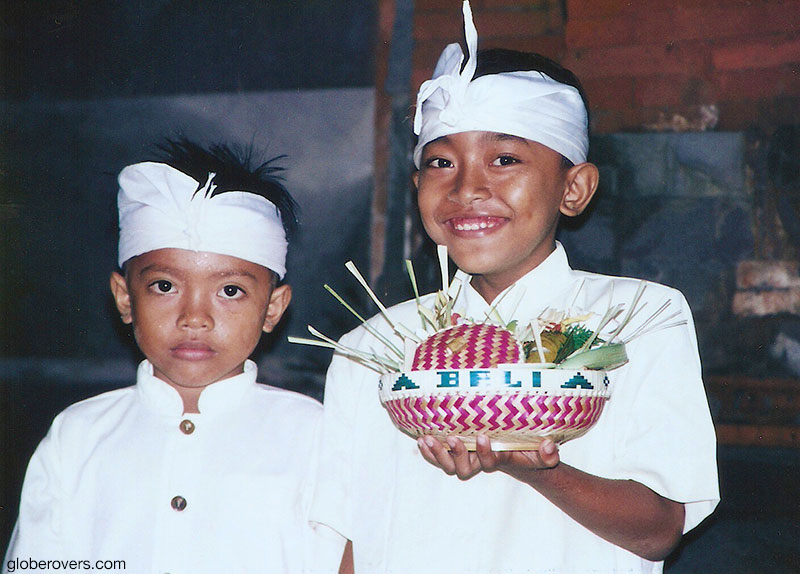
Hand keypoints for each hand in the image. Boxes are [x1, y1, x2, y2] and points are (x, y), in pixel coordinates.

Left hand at [416, 434, 559, 479]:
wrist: (515, 457)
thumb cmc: (528, 453)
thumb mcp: (542, 454)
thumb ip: (549, 453)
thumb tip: (549, 446)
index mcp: (498, 461)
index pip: (489, 463)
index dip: (484, 453)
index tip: (482, 436)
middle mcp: (479, 463)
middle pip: (463, 470)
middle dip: (456, 455)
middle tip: (452, 438)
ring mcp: (466, 460)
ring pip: (449, 466)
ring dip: (437, 454)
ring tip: (427, 439)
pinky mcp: (456, 455)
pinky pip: (439, 459)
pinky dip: (429, 453)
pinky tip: (421, 440)